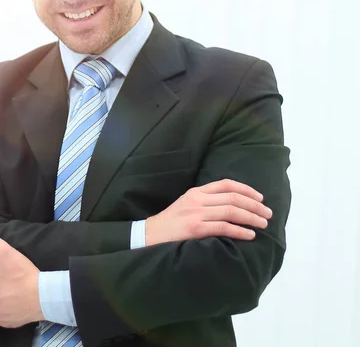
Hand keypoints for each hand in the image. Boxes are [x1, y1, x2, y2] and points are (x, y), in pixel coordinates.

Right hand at [145, 179, 272, 245]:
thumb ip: (206, 201)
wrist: (151, 234)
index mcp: (196, 192)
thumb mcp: (187, 204)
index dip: (247, 190)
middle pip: (233, 197)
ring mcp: (196, 213)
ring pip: (231, 211)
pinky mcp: (195, 229)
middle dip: (255, 205)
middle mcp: (197, 199)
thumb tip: (233, 205)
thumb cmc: (172, 222)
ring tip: (263, 224)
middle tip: (267, 214)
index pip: (226, 184)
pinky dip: (240, 231)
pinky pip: (224, 227)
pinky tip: (250, 235)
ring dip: (251, 218)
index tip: (260, 198)